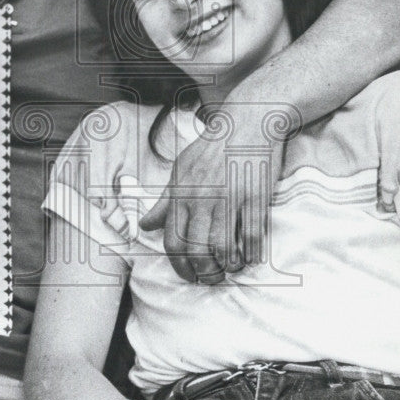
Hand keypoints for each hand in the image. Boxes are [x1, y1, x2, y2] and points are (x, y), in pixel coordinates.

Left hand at [139, 99, 289, 281]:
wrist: (248, 121)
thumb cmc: (212, 147)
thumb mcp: (180, 170)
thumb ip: (164, 202)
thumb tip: (144, 225)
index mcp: (182, 194)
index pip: (173, 242)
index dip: (180, 266)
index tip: (189, 276)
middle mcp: (203, 198)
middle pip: (197, 250)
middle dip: (204, 273)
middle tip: (211, 278)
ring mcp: (230, 198)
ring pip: (224, 249)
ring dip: (228, 267)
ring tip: (231, 268)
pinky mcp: (255, 197)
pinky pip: (252, 236)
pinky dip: (251, 254)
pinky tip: (250, 256)